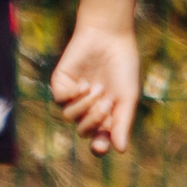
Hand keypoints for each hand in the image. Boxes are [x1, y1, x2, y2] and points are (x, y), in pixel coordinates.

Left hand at [51, 20, 142, 154]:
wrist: (110, 36)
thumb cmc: (123, 67)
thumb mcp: (127, 97)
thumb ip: (123, 123)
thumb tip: (120, 150)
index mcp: (105, 115)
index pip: (98, 140)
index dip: (98, 146)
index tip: (101, 146)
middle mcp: (87, 108)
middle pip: (83, 131)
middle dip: (94, 120)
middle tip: (106, 102)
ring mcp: (72, 96)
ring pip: (69, 117)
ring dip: (85, 106)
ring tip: (98, 88)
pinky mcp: (60, 83)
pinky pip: (59, 100)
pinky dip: (72, 96)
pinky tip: (84, 84)